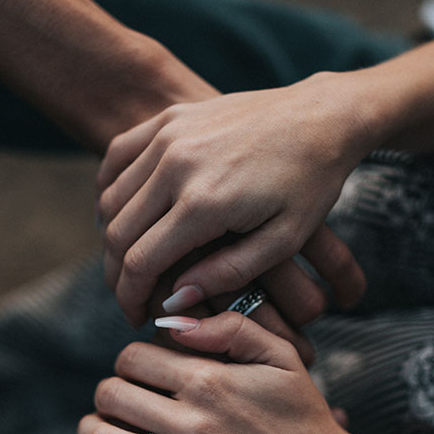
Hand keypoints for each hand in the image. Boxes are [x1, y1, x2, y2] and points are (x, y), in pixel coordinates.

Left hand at [65, 313, 403, 433]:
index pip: (133, 356)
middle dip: (111, 390)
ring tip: (106, 427)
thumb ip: (229, 328)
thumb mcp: (281, 358)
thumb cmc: (303, 416)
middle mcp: (191, 426)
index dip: (131, 358)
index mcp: (209, 382)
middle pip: (109, 394)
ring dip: (93, 430)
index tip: (144, 368)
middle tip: (127, 397)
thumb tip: (171, 322)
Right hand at [97, 71, 374, 325]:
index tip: (137, 318)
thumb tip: (175, 300)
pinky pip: (118, 158)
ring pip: (112, 198)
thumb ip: (226, 273)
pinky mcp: (170, 118)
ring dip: (111, 237)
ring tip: (129, 264)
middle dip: (117, 275)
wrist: (324, 115)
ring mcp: (169, 135)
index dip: (131, 297)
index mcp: (204, 201)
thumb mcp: (281, 239)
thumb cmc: (310, 182)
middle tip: (130, 298)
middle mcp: (176, 164)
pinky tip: (120, 216)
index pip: (142, 261)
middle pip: (118, 233)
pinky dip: (110, 191)